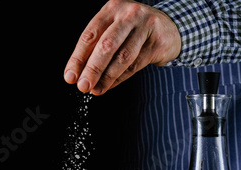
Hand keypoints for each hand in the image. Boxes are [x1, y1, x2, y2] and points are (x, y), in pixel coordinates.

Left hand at [64, 0, 180, 94]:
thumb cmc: (132, 31)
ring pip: (123, 57)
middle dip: (92, 68)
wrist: (169, 28)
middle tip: (83, 86)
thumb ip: (95, 48)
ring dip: (106, 77)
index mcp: (111, 9)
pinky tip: (109, 86)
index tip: (70, 76)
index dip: (78, 58)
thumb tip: (76, 74)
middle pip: (107, 45)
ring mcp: (146, 27)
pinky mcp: (158, 42)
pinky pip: (135, 65)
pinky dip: (120, 78)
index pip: (90, 35)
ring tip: (95, 90)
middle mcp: (129, 14)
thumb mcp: (112, 30)